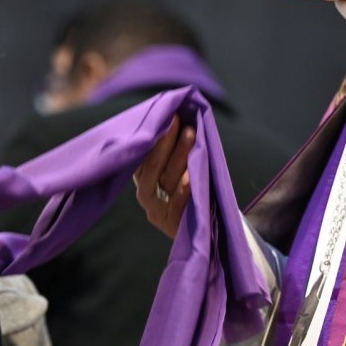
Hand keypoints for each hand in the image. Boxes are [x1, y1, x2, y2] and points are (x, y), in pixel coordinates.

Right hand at [132, 115, 194, 239]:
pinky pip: (177, 202)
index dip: (156, 135)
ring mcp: (155, 209)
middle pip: (154, 163)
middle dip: (167, 140)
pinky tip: (191, 173)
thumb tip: (180, 115)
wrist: (203, 229)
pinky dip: (184, 187)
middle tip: (179, 120)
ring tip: (192, 135)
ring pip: (167, 178)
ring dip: (179, 154)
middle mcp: (144, 192)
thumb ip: (173, 152)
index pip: (143, 154)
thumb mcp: (177, 171)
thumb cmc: (191, 192)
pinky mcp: (169, 224)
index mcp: (142, 178)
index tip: (170, 115)